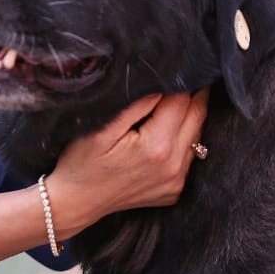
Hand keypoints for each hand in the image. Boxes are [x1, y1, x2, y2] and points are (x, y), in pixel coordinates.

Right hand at [46, 90, 208, 236]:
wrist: (76, 202)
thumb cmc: (81, 163)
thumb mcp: (100, 129)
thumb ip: (135, 106)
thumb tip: (161, 85)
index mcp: (157, 147)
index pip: (182, 101)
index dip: (177, 82)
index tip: (168, 71)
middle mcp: (174, 165)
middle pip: (198, 115)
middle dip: (191, 94)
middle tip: (177, 79)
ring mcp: (177, 181)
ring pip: (197, 134)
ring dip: (188, 116)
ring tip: (169, 105)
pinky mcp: (175, 189)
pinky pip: (190, 155)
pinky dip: (183, 139)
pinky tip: (164, 133)